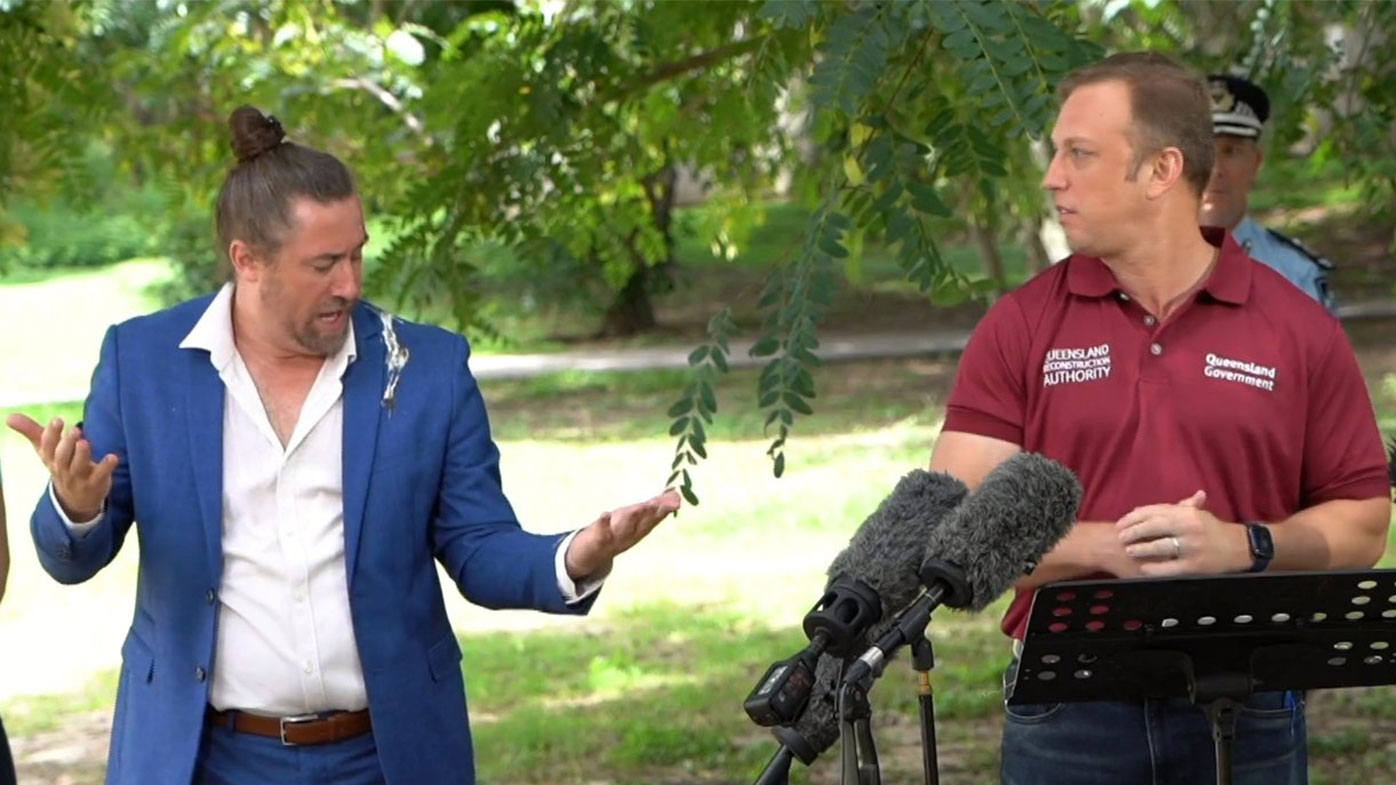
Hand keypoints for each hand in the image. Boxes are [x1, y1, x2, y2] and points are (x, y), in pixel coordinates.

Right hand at [5, 414, 117, 520]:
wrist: (75, 500)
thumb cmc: (60, 466)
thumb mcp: (45, 450)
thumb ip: (31, 431)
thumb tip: (8, 417)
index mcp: (50, 458)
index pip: (47, 447)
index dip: (51, 434)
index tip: (57, 420)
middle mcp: (62, 468)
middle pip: (62, 457)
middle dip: (67, 443)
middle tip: (75, 430)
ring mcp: (78, 477)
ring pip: (78, 467)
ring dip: (82, 455)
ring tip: (85, 442)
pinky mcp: (95, 483)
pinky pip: (100, 476)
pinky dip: (106, 467)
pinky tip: (113, 457)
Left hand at [565, 489, 680, 580]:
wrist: (594, 554)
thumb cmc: (620, 530)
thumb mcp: (639, 518)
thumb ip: (658, 506)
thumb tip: (677, 494)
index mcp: (641, 527)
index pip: (655, 517)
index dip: (665, 510)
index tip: (676, 501)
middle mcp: (631, 533)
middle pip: (643, 523)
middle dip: (651, 514)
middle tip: (659, 504)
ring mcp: (615, 537)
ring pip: (625, 528)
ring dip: (631, 519)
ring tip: (638, 508)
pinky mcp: (598, 537)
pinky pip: (601, 531)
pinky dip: (603, 523)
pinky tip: (604, 513)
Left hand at [1115, 490, 1245, 576]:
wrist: (1241, 548)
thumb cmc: (1214, 530)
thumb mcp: (1197, 514)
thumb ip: (1168, 511)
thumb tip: (1142, 509)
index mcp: (1188, 513)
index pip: (1155, 511)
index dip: (1135, 516)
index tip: (1122, 522)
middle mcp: (1189, 527)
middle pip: (1154, 526)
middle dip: (1134, 531)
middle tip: (1120, 536)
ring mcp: (1192, 547)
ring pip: (1160, 546)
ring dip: (1141, 548)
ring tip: (1128, 550)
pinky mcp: (1195, 565)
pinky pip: (1170, 567)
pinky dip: (1155, 568)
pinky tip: (1143, 568)